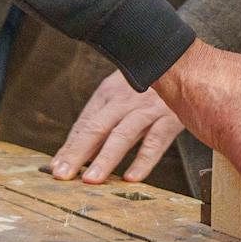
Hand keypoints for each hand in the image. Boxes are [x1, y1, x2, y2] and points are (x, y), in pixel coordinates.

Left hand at [51, 72, 182, 183]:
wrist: (185, 62)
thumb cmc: (149, 85)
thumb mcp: (122, 93)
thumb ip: (103, 120)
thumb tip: (81, 153)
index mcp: (109, 93)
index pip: (84, 124)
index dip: (69, 147)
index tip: (55, 168)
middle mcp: (125, 100)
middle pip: (97, 128)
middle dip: (77, 152)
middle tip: (62, 175)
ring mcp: (147, 109)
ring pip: (123, 135)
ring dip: (106, 158)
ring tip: (91, 179)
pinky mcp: (170, 118)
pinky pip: (155, 141)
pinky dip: (144, 159)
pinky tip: (132, 177)